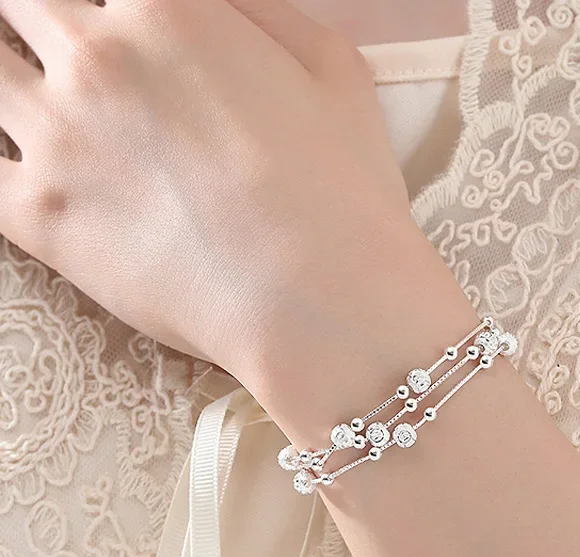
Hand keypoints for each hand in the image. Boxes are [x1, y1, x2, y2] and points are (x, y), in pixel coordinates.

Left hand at [0, 0, 409, 375]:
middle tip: (49, 42)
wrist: (319, 300)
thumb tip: (221, 3)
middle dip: (31, 18)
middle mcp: (96, 57)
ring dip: (4, 79)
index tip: (103, 23)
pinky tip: (17, 164)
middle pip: (18, 3)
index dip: (100, 6)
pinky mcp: (39, 220)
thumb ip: (263, 11)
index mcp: (167, 8)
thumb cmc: (342, 190)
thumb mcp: (334, 68)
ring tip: (32, 105)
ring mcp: (56, 138)